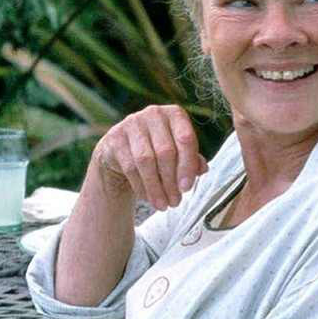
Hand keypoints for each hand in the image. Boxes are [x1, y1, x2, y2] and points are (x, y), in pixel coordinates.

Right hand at [87, 105, 206, 209]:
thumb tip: (202, 169)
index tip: (187, 188)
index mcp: (174, 114)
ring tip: (162, 205)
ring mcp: (132, 123)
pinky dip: (141, 186)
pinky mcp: (115, 138)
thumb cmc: (158, 152)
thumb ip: (192, 160)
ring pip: (146, 160)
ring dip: (156, 187)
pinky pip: (130, 166)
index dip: (187, 166)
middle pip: (165, 151)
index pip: (185, 139)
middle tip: (175, 202)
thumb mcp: (179, 154)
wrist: (122, 153)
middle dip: (171, 181)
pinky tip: (147, 197)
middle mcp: (153, 113)